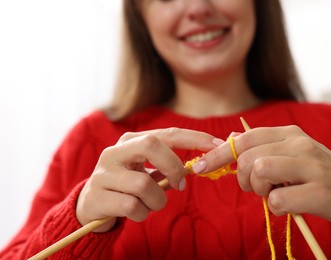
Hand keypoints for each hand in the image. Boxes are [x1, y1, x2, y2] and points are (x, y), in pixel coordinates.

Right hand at [76, 128, 221, 231]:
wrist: (91, 205)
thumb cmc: (128, 185)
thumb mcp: (147, 171)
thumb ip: (169, 165)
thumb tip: (202, 162)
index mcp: (131, 141)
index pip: (167, 133)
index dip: (194, 138)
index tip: (217, 145)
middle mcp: (115, 151)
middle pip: (152, 146)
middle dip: (173, 167)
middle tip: (180, 184)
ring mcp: (104, 173)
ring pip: (145, 184)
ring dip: (157, 200)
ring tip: (150, 203)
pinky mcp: (97, 196)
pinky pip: (132, 206)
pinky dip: (142, 213)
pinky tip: (136, 211)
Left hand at [193, 125, 330, 223]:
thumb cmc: (316, 175)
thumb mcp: (290, 154)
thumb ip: (261, 146)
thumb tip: (229, 138)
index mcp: (289, 133)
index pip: (243, 138)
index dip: (217, 153)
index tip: (198, 167)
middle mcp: (300, 144)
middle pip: (247, 157)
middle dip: (242, 178)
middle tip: (258, 188)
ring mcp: (311, 166)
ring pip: (259, 172)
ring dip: (259, 190)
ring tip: (275, 194)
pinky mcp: (320, 191)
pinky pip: (277, 199)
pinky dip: (277, 207)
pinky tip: (290, 205)